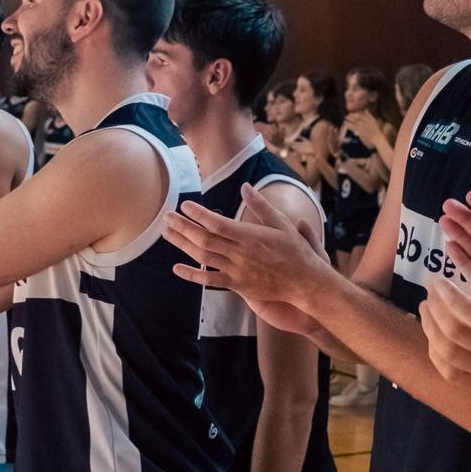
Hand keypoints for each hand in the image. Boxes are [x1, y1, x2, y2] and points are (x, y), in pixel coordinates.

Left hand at [163, 183, 332, 310]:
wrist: (305, 282)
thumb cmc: (295, 251)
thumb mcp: (281, 223)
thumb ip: (261, 206)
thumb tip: (246, 186)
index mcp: (250, 236)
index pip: (217, 223)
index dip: (198, 214)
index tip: (185, 205)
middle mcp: (240, 253)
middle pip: (203, 239)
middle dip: (182, 227)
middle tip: (165, 217)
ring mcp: (237, 271)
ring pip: (202, 257)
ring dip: (182, 244)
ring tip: (166, 233)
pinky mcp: (237, 285)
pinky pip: (210, 281)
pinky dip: (192, 275)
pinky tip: (176, 268)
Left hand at [418, 211, 470, 401]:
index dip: (448, 297)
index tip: (438, 281)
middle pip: (453, 334)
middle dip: (435, 309)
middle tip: (430, 291)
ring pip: (446, 355)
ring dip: (430, 329)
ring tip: (426, 308)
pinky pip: (450, 373)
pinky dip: (435, 353)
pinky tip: (433, 334)